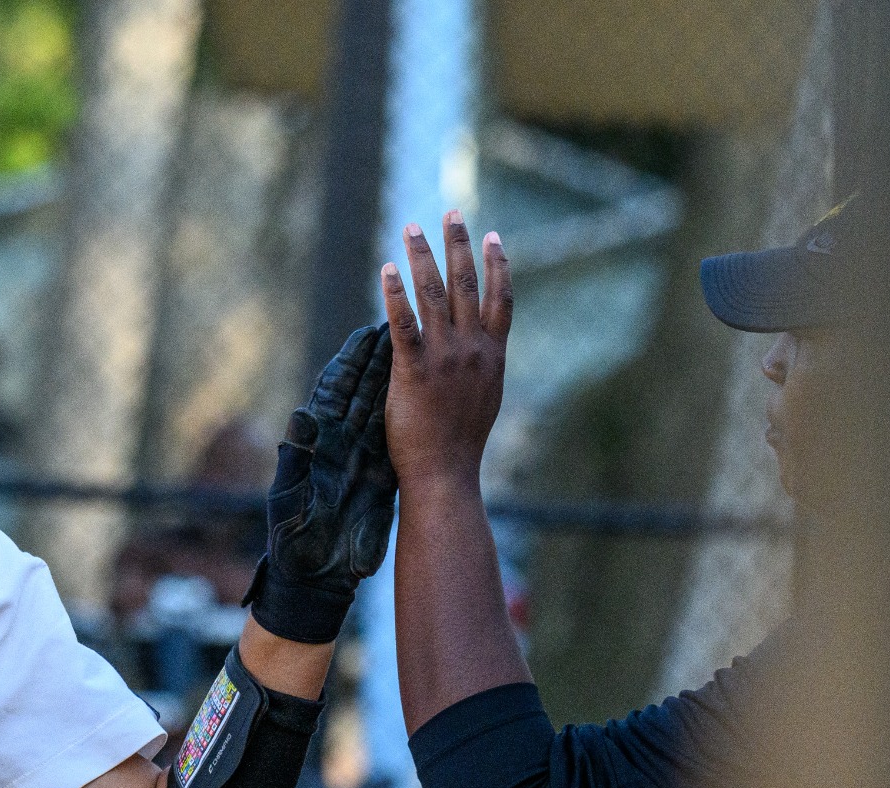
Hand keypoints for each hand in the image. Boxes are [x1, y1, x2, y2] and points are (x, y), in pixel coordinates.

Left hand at [243, 323, 396, 643]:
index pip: (335, 391)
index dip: (352, 361)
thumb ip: (296, 459)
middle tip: (405, 324)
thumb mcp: (290, 500)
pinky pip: (396, 442)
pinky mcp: (380, 480)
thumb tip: (301, 416)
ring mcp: (361, 460)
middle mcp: (339, 445)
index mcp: (316, 443)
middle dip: (382, 359)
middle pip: (363, 391)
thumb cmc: (293, 543)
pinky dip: (410, 418)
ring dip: (400, 381)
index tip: (369, 332)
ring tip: (424, 350)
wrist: (313, 581)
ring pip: (384, 410)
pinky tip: (429, 398)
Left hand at [381, 213, 511, 497]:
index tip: (493, 236)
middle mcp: (473, 349)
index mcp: (493, 355)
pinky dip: (395, 293)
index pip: (501, 299)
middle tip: (450, 212)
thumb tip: (476, 350)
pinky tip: (388, 270)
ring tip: (411, 228)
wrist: (446, 473)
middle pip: (466, 284)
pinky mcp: (414, 370)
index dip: (498, 265)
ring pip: (433, 294)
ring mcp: (444, 358)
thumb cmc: (461, 444)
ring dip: (422, 256)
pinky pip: (403, 323)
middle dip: (458, 243)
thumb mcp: (484, 398)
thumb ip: (481, 367)